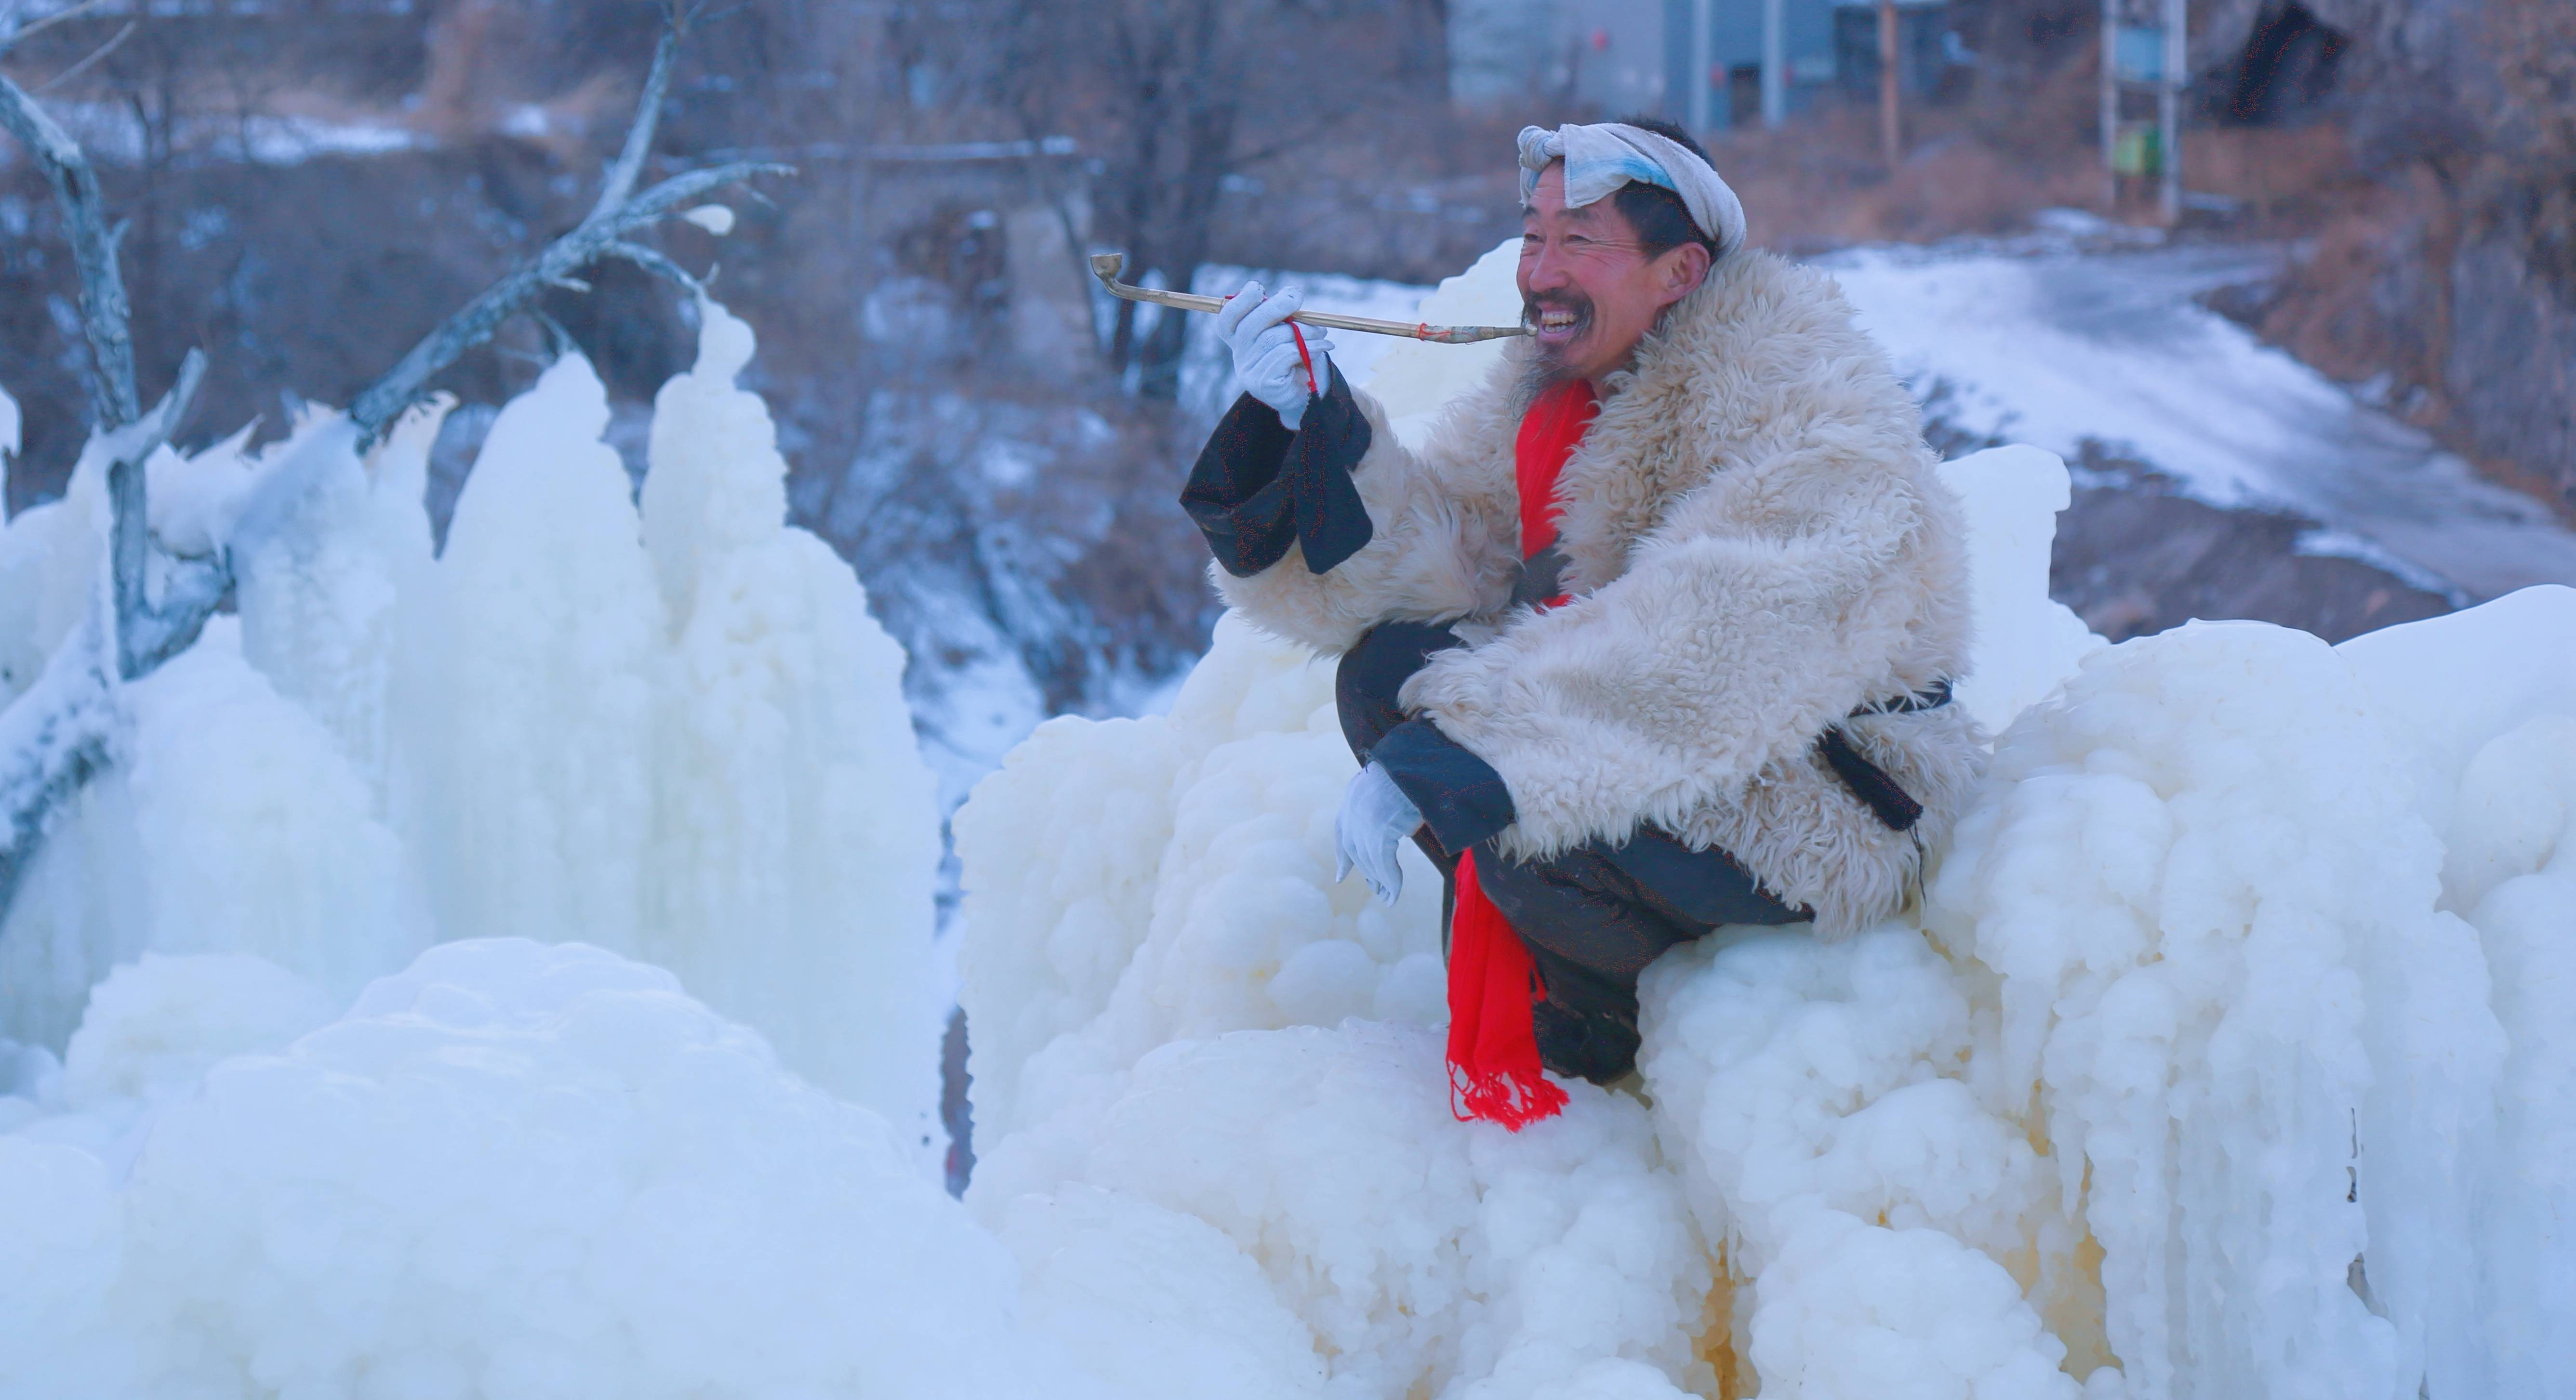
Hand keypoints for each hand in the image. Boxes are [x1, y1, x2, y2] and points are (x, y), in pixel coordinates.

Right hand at [1214, 279, 1334, 430]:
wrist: (1308, 394)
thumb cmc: (1298, 358)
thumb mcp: (1288, 332)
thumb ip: (1282, 315)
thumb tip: (1291, 295)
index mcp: (1240, 341)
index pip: (1227, 319)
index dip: (1240, 301)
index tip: (1259, 288)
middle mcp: (1239, 356)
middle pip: (1249, 325)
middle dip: (1276, 306)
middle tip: (1297, 297)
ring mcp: (1249, 372)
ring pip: (1272, 339)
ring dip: (1302, 330)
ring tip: (1322, 332)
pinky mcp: (1264, 384)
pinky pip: (1285, 355)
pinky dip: (1309, 347)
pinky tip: (1323, 346)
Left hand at [1335, 762, 1422, 904]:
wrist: (1412, 763)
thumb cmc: (1405, 772)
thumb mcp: (1383, 785)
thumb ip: (1377, 803)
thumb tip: (1387, 824)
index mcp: (1351, 800)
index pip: (1343, 834)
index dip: (1344, 858)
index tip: (1341, 875)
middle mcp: (1353, 814)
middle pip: (1358, 853)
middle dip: (1367, 873)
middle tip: (1376, 890)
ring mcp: (1365, 824)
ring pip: (1371, 861)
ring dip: (1380, 882)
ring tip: (1386, 897)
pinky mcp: (1381, 832)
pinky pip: (1385, 864)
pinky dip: (1391, 882)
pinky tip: (1393, 894)